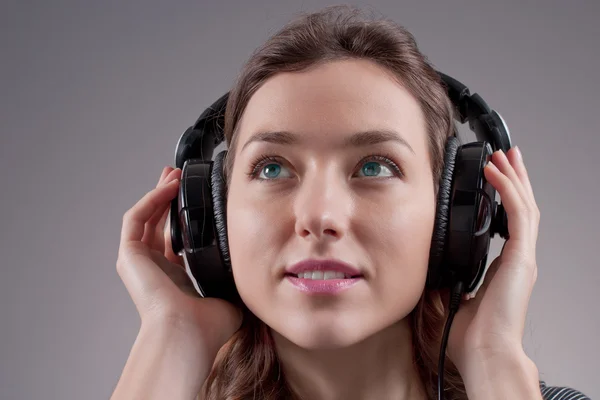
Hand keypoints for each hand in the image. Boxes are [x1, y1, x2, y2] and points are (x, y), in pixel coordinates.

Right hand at [116, 166, 241, 348]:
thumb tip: (255, 268)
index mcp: (176, 278)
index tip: (195, 196)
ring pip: (144, 217)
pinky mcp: (129, 255)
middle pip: (157, 223)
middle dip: (167, 197)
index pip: (175, 239)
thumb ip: (235, 279)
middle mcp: (154, 268)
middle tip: (178, 176)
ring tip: (173, 174)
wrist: (188, 334)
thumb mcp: (229, 295)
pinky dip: (150, 200)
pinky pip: (136, 219)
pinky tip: (168, 187)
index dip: (183, 215)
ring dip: (158, 193)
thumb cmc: (207, 326)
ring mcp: (139, 262)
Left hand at [446, 147, 539, 370]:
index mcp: (505, 266)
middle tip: (508, 156)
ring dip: (514, 177)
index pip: (510, 222)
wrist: (485, 352)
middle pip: (522, 207)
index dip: (507, 197)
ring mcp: (523, 256)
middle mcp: (518, 258)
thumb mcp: (453, 295)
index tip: (497, 177)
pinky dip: (508, 189)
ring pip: (525, 205)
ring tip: (506, 155)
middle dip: (515, 179)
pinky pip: (518, 213)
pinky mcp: (522, 257)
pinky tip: (497, 171)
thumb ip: (448, 277)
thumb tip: (429, 265)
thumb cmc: (473, 335)